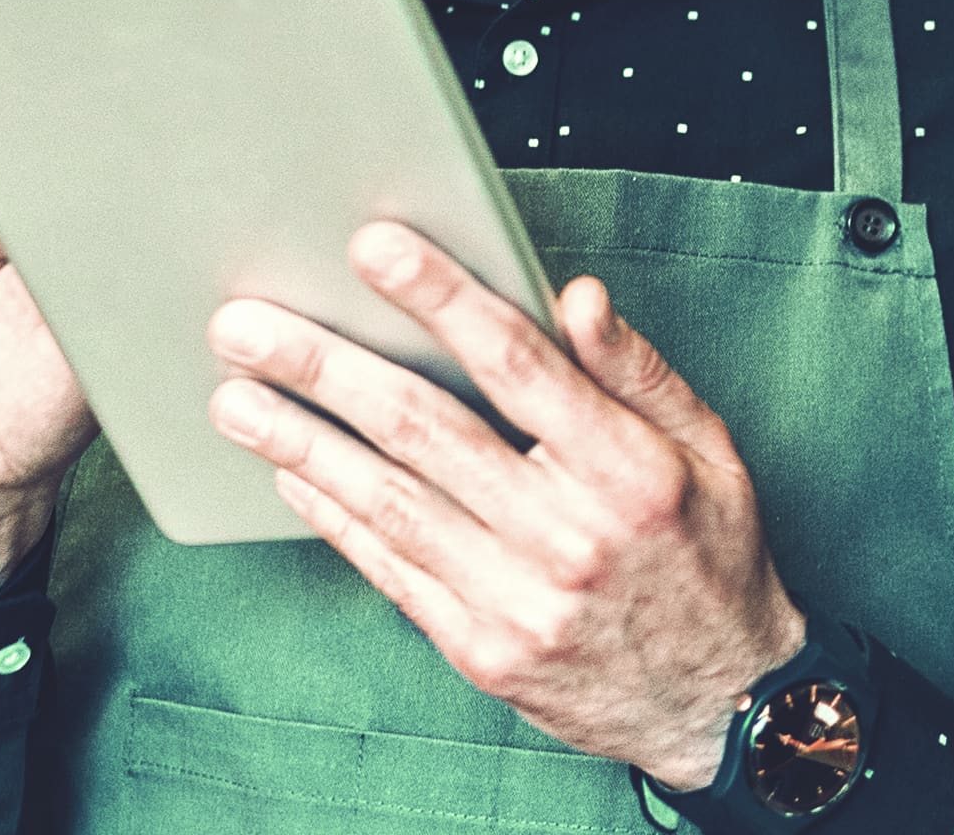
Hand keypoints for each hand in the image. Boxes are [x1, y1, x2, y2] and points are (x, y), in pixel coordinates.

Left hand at [205, 225, 807, 789]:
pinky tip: (293, 473)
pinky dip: (335, 517)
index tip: (373, 248)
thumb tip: (576, 296)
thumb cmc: (709, 558)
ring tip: (235, 397)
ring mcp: (519, 601)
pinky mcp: (482, 651)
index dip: (440, 298)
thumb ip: (636, 370)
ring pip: (388, 501)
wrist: (718, 704)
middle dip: (324, 368)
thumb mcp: (708, 450)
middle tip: (248, 326)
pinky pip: (391, 570)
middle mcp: (570, 536)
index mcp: (629, 471)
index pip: (517, 363)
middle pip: (424, 429)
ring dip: (300, 442)